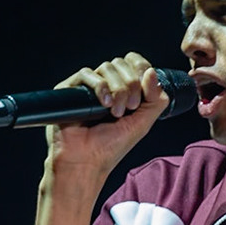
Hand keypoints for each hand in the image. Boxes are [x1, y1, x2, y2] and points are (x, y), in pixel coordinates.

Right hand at [45, 53, 168, 179]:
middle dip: (131, 84)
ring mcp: (88, 87)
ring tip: (115, 112)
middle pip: (121, 63)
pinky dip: (100, 87)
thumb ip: (155, 98)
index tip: (143, 92)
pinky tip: (104, 104)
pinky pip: (87, 73)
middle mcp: (106, 86)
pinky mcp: (70, 89)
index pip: (133, 63)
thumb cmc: (110, 148)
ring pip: (107, 67)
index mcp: (123, 90)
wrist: (86, 162)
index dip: (140, 69)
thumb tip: (151, 72)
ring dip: (118, 89)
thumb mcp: (143, 123)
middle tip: (130, 108)